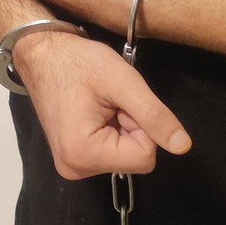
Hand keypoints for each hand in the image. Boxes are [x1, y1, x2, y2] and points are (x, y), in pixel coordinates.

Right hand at [13, 31, 191, 179]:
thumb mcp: (123, 82)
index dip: (142, 126)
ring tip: (101, 104)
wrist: (42, 55)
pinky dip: (112, 131)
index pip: (145, 157)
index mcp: (84, 154)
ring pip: (126, 155)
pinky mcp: (74, 158)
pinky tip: (96, 112)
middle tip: (109, 101)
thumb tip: (183, 147)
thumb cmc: (78, 62)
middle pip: (134, 159)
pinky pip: (112, 152)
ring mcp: (72, 166)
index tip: (121, 103)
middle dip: (131, 127)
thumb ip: (154, 116)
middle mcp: (75, 169)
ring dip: (122, 128)